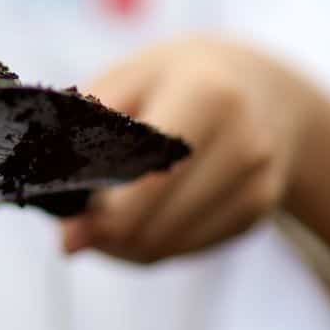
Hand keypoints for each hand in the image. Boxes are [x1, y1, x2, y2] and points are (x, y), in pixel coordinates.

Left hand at [60, 38, 316, 264]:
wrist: (262, 86)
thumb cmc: (175, 80)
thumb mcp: (128, 80)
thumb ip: (88, 138)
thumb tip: (67, 227)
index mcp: (206, 96)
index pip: (149, 177)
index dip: (104, 214)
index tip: (69, 228)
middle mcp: (241, 142)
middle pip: (156, 223)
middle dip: (107, 235)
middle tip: (76, 228)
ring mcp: (256, 180)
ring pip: (169, 245)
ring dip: (126, 245)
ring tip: (104, 220)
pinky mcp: (259, 210)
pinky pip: (189, 249)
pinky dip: (155, 244)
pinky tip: (142, 217)